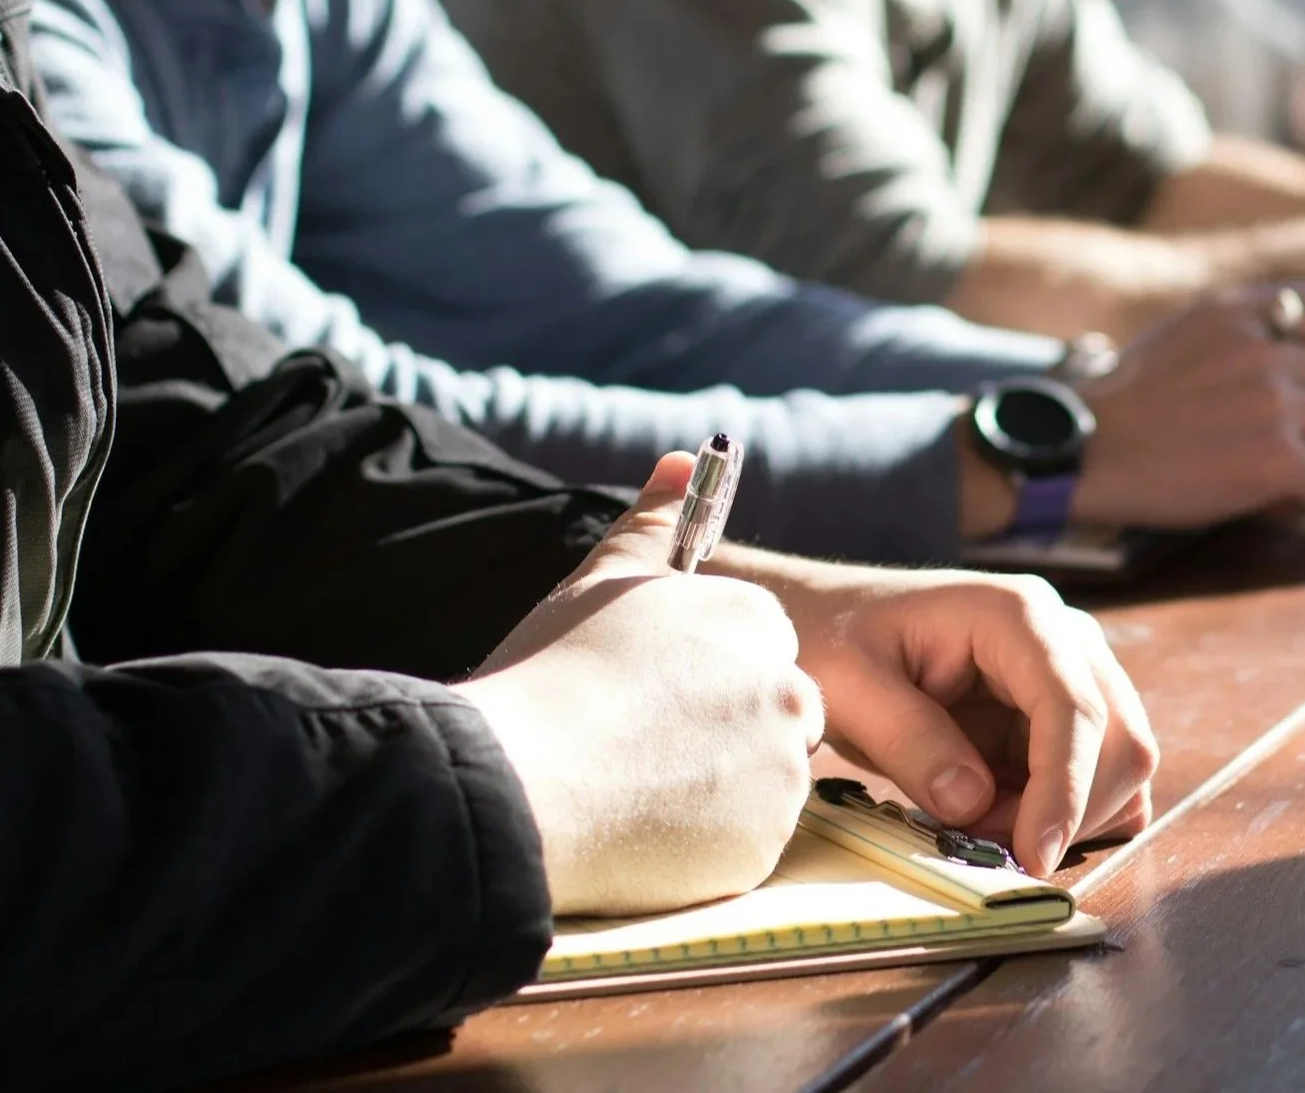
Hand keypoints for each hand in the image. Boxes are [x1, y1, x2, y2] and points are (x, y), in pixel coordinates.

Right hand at [453, 453, 824, 915]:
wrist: (517, 784)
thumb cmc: (551, 675)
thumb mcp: (601, 581)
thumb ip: (654, 523)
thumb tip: (683, 459)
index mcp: (754, 622)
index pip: (760, 648)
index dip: (705, 676)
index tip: (653, 697)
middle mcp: (787, 691)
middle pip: (776, 715)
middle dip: (725, 732)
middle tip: (642, 749)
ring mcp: (782, 773)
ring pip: (764, 782)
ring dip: (717, 789)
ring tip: (633, 789)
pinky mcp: (764, 845)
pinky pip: (746, 844)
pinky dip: (706, 844)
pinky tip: (642, 831)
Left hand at [738, 561, 1158, 877]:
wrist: (830, 621)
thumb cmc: (834, 639)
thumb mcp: (849, 687)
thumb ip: (910, 740)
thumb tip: (973, 803)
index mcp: (1017, 615)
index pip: (1073, 707)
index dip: (1064, 789)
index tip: (1034, 856)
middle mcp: (1065, 638)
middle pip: (1120, 739)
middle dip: (1067, 811)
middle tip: (983, 845)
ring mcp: (1073, 674)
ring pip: (1121, 764)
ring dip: (1066, 817)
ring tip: (979, 825)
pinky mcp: (1064, 714)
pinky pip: (1100, 777)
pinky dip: (1067, 814)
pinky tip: (1003, 817)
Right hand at [1075, 282, 1304, 527]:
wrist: (1084, 452)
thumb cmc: (1128, 405)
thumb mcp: (1184, 334)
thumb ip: (1242, 332)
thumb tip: (1302, 357)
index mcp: (1239, 311)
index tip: (1304, 381)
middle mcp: (1265, 348)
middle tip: (1291, 446)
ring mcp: (1274, 401)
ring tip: (1282, 476)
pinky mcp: (1275, 456)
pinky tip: (1272, 501)